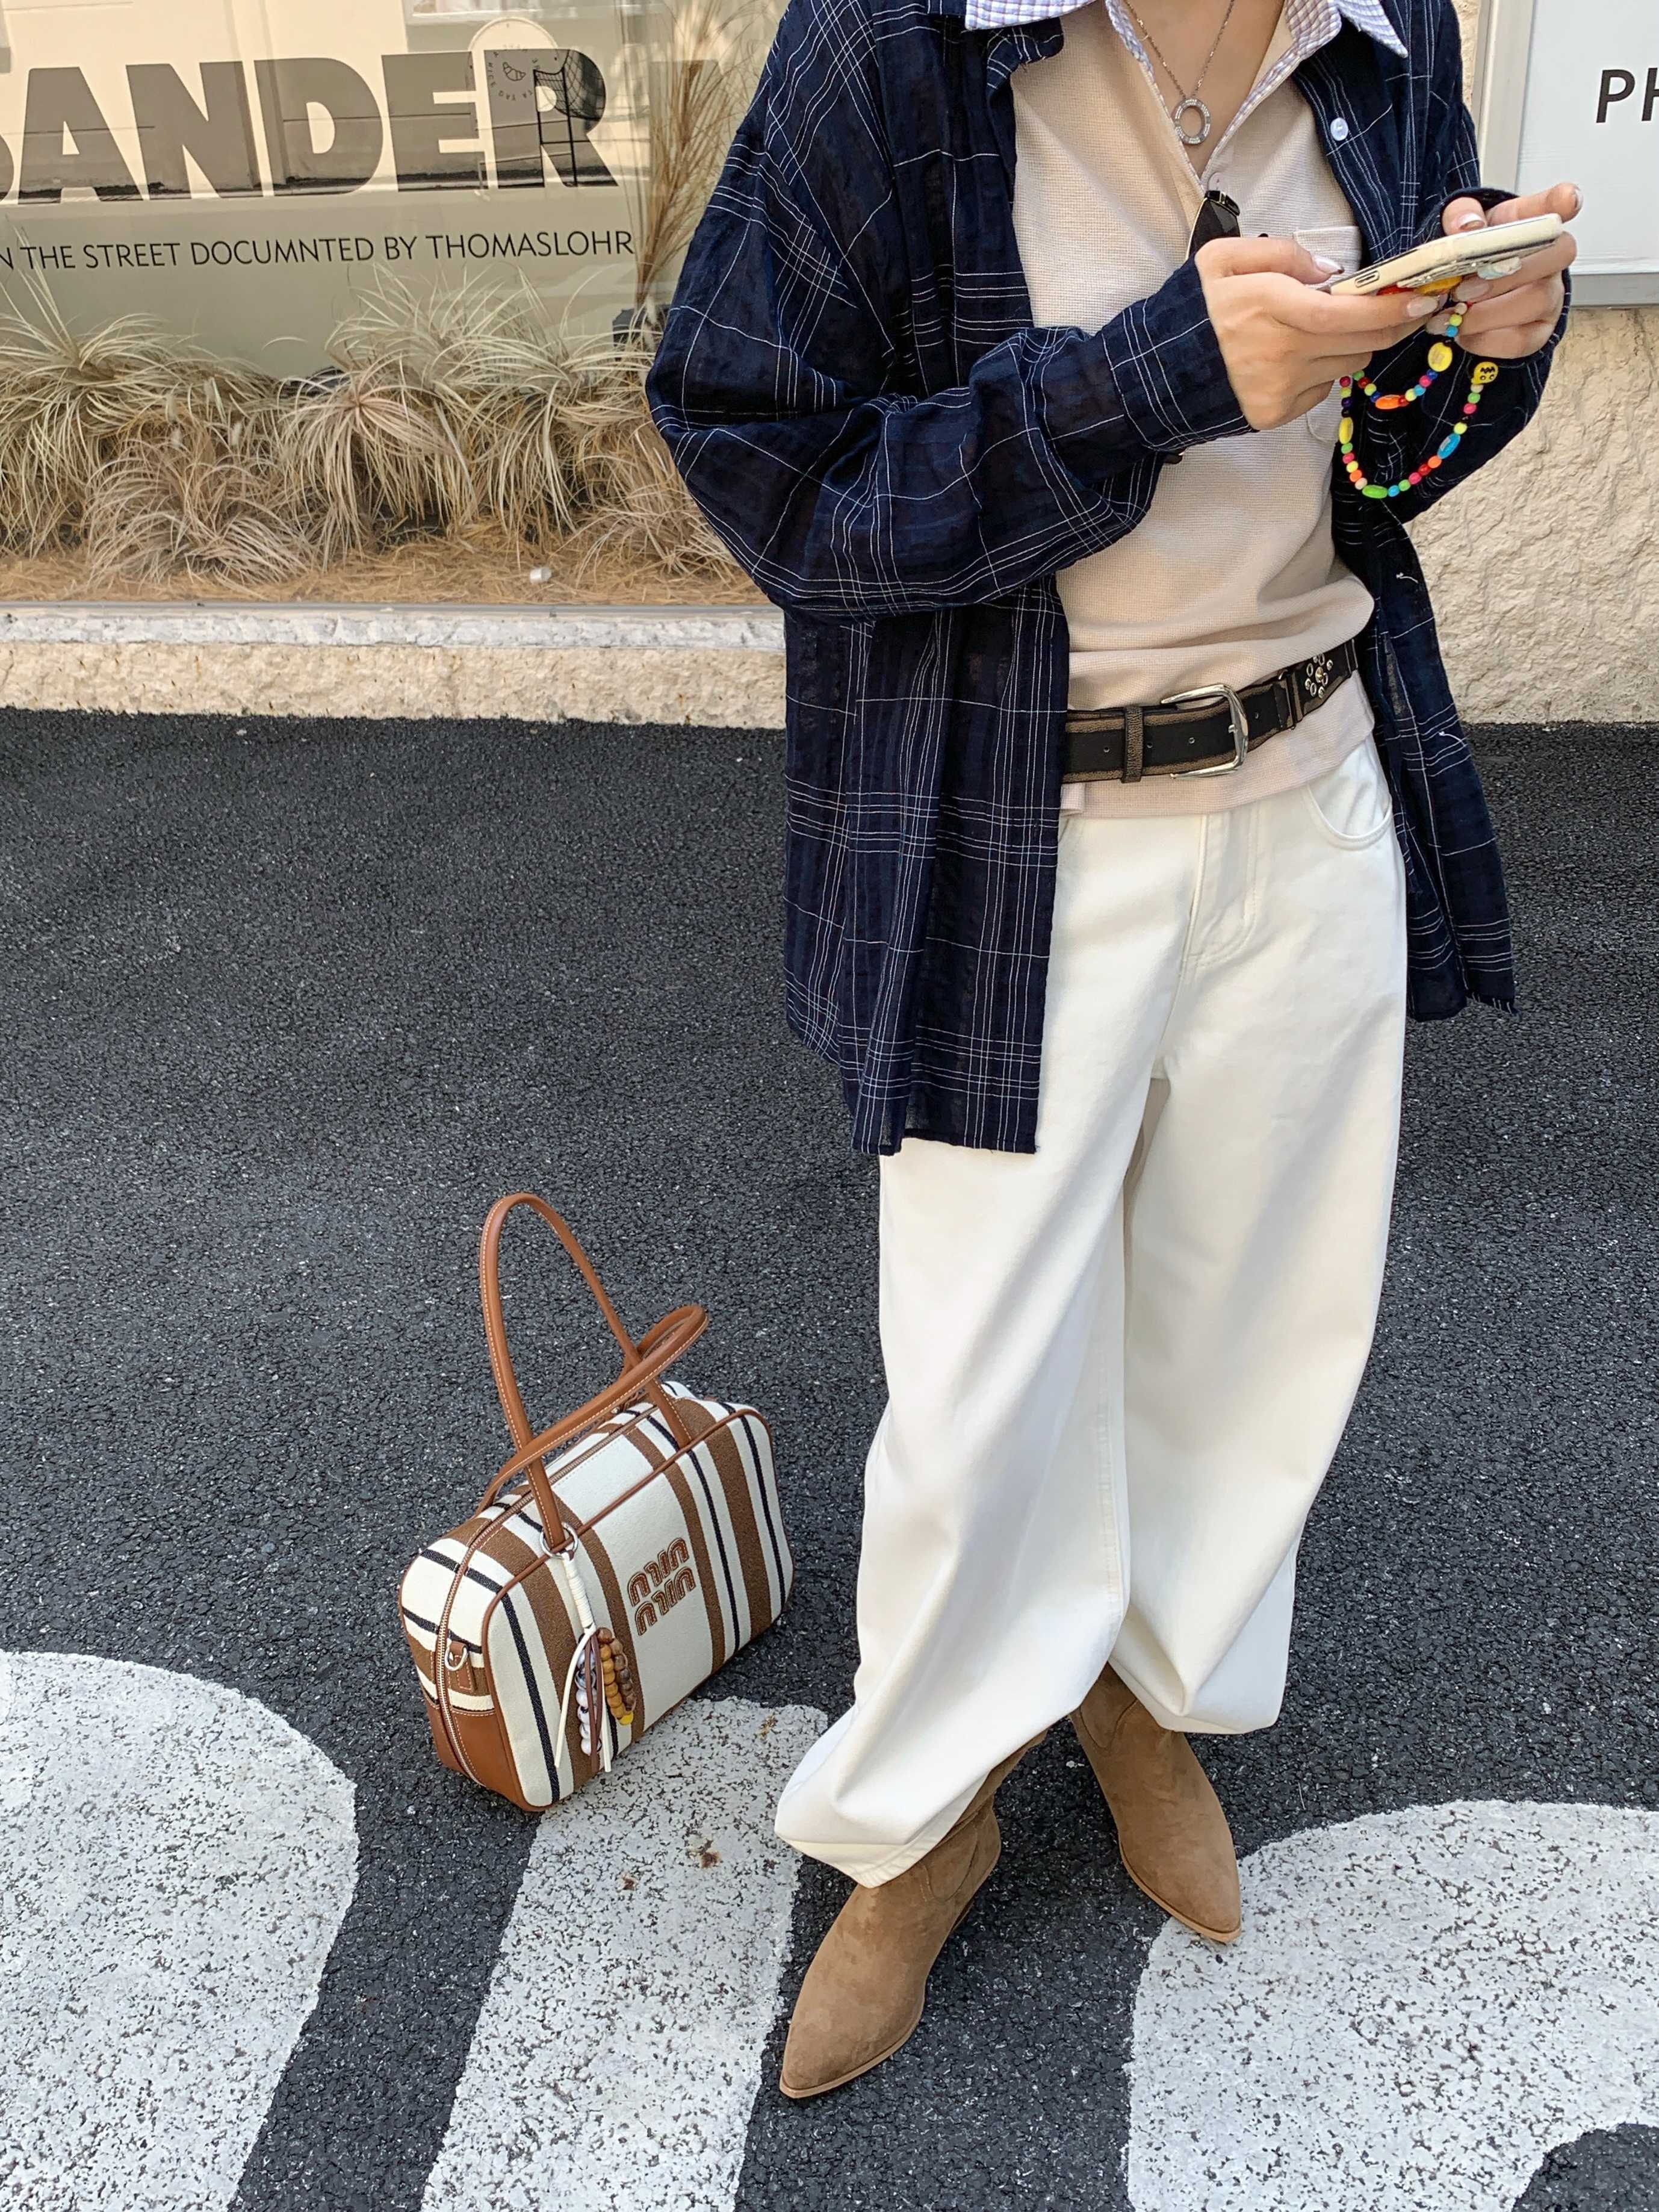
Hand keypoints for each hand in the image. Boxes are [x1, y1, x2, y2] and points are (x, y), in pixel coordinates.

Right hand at [1196, 235, 1439, 429]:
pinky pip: (1322, 389)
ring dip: (1354, 345)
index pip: (1348, 311)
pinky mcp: (1275, 413)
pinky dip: (1323, 371)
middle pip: (1361, 341)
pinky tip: (1298, 359)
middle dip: (1391, 324)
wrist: (1155, 374)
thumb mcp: (1223, 258)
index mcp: (1270, 305)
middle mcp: (1281, 351)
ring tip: (1334, 329)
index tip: (1422, 297)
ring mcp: (1280, 388)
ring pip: (1348, 364)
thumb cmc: (1193, 311)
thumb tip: (1333, 270)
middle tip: (1407, 309)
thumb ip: (1280, 252)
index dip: (1392, 307)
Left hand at [1437, 182, 1578, 357]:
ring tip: (1454, 316)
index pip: (1557, 204)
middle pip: (1555, 257)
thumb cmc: (1474, 254)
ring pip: (1535, 303)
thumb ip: (1461, 216)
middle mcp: (1552, 257)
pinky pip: (1520, 340)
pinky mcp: (1539, 331)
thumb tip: (1469, 226)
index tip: (1567, 200)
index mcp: (1531, 222)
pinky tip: (1463, 334)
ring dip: (1487, 314)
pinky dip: (1485, 340)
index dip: (1564, 200)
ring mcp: (1551, 295)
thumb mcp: (1461, 226)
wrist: (1467, 292)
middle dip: (1503, 277)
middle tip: (1463, 290)